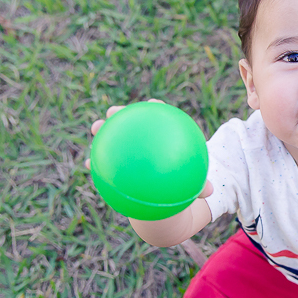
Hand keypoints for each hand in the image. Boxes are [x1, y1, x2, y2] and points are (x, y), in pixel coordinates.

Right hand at [84, 101, 212, 215]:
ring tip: (95, 128)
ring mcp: (126, 147)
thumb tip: (209, 191)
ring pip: (111, 134)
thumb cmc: (177, 184)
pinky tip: (88, 164)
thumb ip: (198, 186)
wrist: (161, 195)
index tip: (153, 102)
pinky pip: (103, 159)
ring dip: (101, 128)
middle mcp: (140, 136)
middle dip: (120, 111)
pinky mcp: (115, 161)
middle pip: (129, 118)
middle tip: (114, 111)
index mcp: (161, 135)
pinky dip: (95, 160)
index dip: (156, 106)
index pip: (160, 114)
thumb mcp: (189, 185)